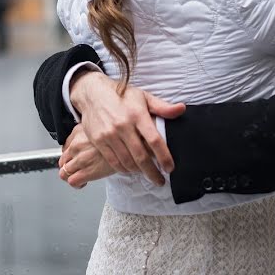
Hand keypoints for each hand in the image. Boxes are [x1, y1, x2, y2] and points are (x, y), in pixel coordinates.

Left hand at [58, 125, 115, 187]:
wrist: (133, 145)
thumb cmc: (121, 136)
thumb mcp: (102, 126)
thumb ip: (92, 132)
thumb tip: (89, 141)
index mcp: (79, 131)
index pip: (65, 146)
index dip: (70, 154)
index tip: (76, 157)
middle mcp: (77, 144)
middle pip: (63, 159)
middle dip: (69, 166)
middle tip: (77, 169)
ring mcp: (81, 158)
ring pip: (64, 172)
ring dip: (71, 176)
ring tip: (80, 177)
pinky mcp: (87, 171)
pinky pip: (72, 181)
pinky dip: (76, 184)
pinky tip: (83, 183)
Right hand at [70, 69, 185, 185]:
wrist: (93, 94)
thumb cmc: (121, 95)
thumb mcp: (144, 97)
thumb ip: (162, 107)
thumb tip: (181, 109)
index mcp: (137, 115)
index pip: (154, 140)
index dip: (164, 157)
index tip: (170, 168)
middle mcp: (123, 126)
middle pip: (141, 156)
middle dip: (152, 172)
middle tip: (160, 181)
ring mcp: (109, 134)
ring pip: (127, 161)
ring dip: (139, 172)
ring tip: (147, 175)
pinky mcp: (99, 141)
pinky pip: (113, 161)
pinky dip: (124, 169)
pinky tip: (131, 170)